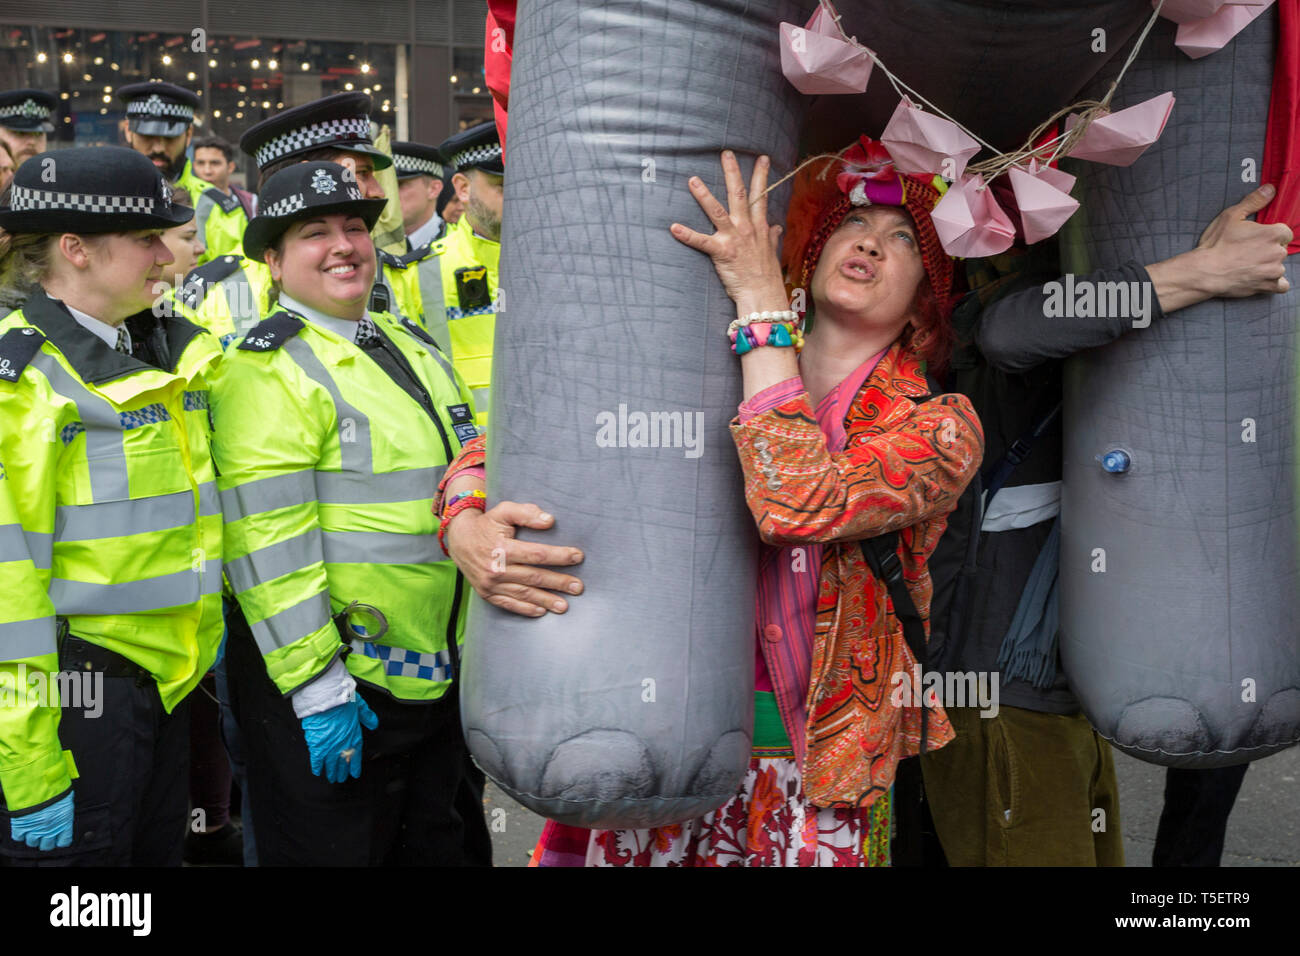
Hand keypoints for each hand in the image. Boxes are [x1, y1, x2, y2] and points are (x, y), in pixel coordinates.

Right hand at [10, 791, 73, 850]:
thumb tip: (62, 815)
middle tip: (44, 833)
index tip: (58, 836)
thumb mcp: (66, 799)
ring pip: (32, 842)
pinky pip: (18, 837)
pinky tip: (24, 826)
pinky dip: (20, 833)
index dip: (60, 839)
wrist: (38, 783)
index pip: (64, 842)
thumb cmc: (56, 787)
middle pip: (47, 846)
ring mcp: (34, 830)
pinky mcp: (20, 827)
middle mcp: (50, 830)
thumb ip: (64, 812)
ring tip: (33, 827)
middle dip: (46, 840)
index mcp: (64, 823)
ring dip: (32, 836)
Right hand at [300, 693, 378, 782]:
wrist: (327, 700)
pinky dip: (317, 767)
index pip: (357, 756)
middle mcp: (343, 745)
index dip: (355, 767)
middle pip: (343, 763)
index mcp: (355, 737)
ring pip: (331, 765)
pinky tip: (318, 772)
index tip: (355, 774)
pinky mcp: (317, 747)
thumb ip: (368, 716)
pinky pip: (317, 761)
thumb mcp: (361, 706)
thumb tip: (374, 723)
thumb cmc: (343, 701)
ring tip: (331, 778)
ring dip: (331, 772)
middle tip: (340, 778)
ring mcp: (330, 748)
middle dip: (342, 772)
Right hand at [444, 501, 583, 617]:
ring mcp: (490, 584)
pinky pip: (508, 604)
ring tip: (565, 605)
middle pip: (533, 577)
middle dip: (558, 583)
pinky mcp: (486, 593)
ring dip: (546, 600)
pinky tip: (541, 611)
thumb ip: (526, 513)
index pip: (536, 554)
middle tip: (578, 587)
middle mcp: (495, 569)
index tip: (578, 557)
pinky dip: (525, 609)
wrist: (459, 539)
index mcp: (502, 549)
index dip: (559, 556)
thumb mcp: (504, 511)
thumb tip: (550, 521)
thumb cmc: (487, 523)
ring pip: (523, 594)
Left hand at [670, 151, 789, 314]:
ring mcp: (734, 239)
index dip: (761, 175)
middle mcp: (747, 228)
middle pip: (740, 194)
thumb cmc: (765, 275)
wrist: (762, 294)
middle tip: (726, 153)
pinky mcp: (721, 252)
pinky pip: (701, 241)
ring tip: (693, 179)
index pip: (761, 195)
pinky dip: (687, 235)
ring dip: (704, 195)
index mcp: (759, 227)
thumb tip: (776, 227)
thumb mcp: (771, 252)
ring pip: (718, 211)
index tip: (762, 158)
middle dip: (732, 172)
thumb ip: (772, 236)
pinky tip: (674, 227)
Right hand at [1192, 184, 1290, 296]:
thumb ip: (1254, 201)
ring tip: (1248, 266)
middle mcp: (1278, 252)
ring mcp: (1274, 270)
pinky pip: (1281, 285)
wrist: (1205, 272)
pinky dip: (1274, 283)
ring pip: (1279, 266)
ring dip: (1268, 266)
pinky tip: (1261, 278)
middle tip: (1247, 253)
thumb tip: (1270, 188)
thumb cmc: (1216, 244)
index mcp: (1272, 233)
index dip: (1270, 235)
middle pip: (1280, 249)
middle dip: (1268, 250)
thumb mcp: (1231, 216)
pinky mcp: (1268, 285)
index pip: (1284, 232)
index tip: (1257, 239)